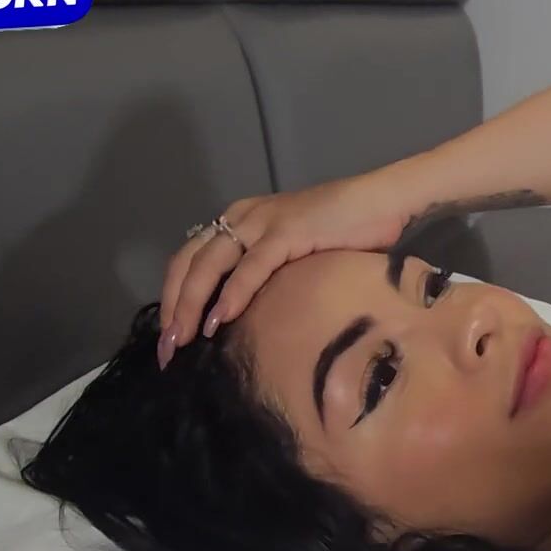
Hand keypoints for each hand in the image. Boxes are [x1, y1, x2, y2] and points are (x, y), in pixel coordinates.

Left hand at [158, 166, 412, 365]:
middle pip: (189, 263)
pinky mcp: (286, 232)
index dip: (174, 297)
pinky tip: (219, 321)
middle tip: (166, 349)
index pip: (190, 259)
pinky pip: (250, 268)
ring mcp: (262, 222)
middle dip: (173, 308)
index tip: (170, 338)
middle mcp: (242, 217)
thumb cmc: (347, 231)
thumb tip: (253, 318)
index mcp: (241, 220)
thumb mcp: (295, 254)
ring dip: (191, 306)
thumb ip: (271, 274)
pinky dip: (232, 295)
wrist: (383, 202)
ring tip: (183, 341)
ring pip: (209, 266)